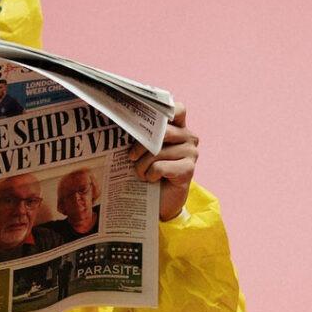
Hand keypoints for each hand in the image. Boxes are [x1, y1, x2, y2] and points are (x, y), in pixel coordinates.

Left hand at [128, 102, 198, 220]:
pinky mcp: (189, 170)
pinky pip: (160, 166)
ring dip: (142, 166)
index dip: (161, 112)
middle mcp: (188, 137)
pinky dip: (150, 175)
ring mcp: (191, 153)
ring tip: (142, 174)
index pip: (177, 109)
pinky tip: (152, 179)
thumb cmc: (148, 172)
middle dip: (140, 146)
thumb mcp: (142, 150)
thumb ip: (141, 134)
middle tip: (132, 158)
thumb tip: (120, 121)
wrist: (158, 202)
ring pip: (157, 151)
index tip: (142, 122)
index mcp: (179, 127)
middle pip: (160, 131)